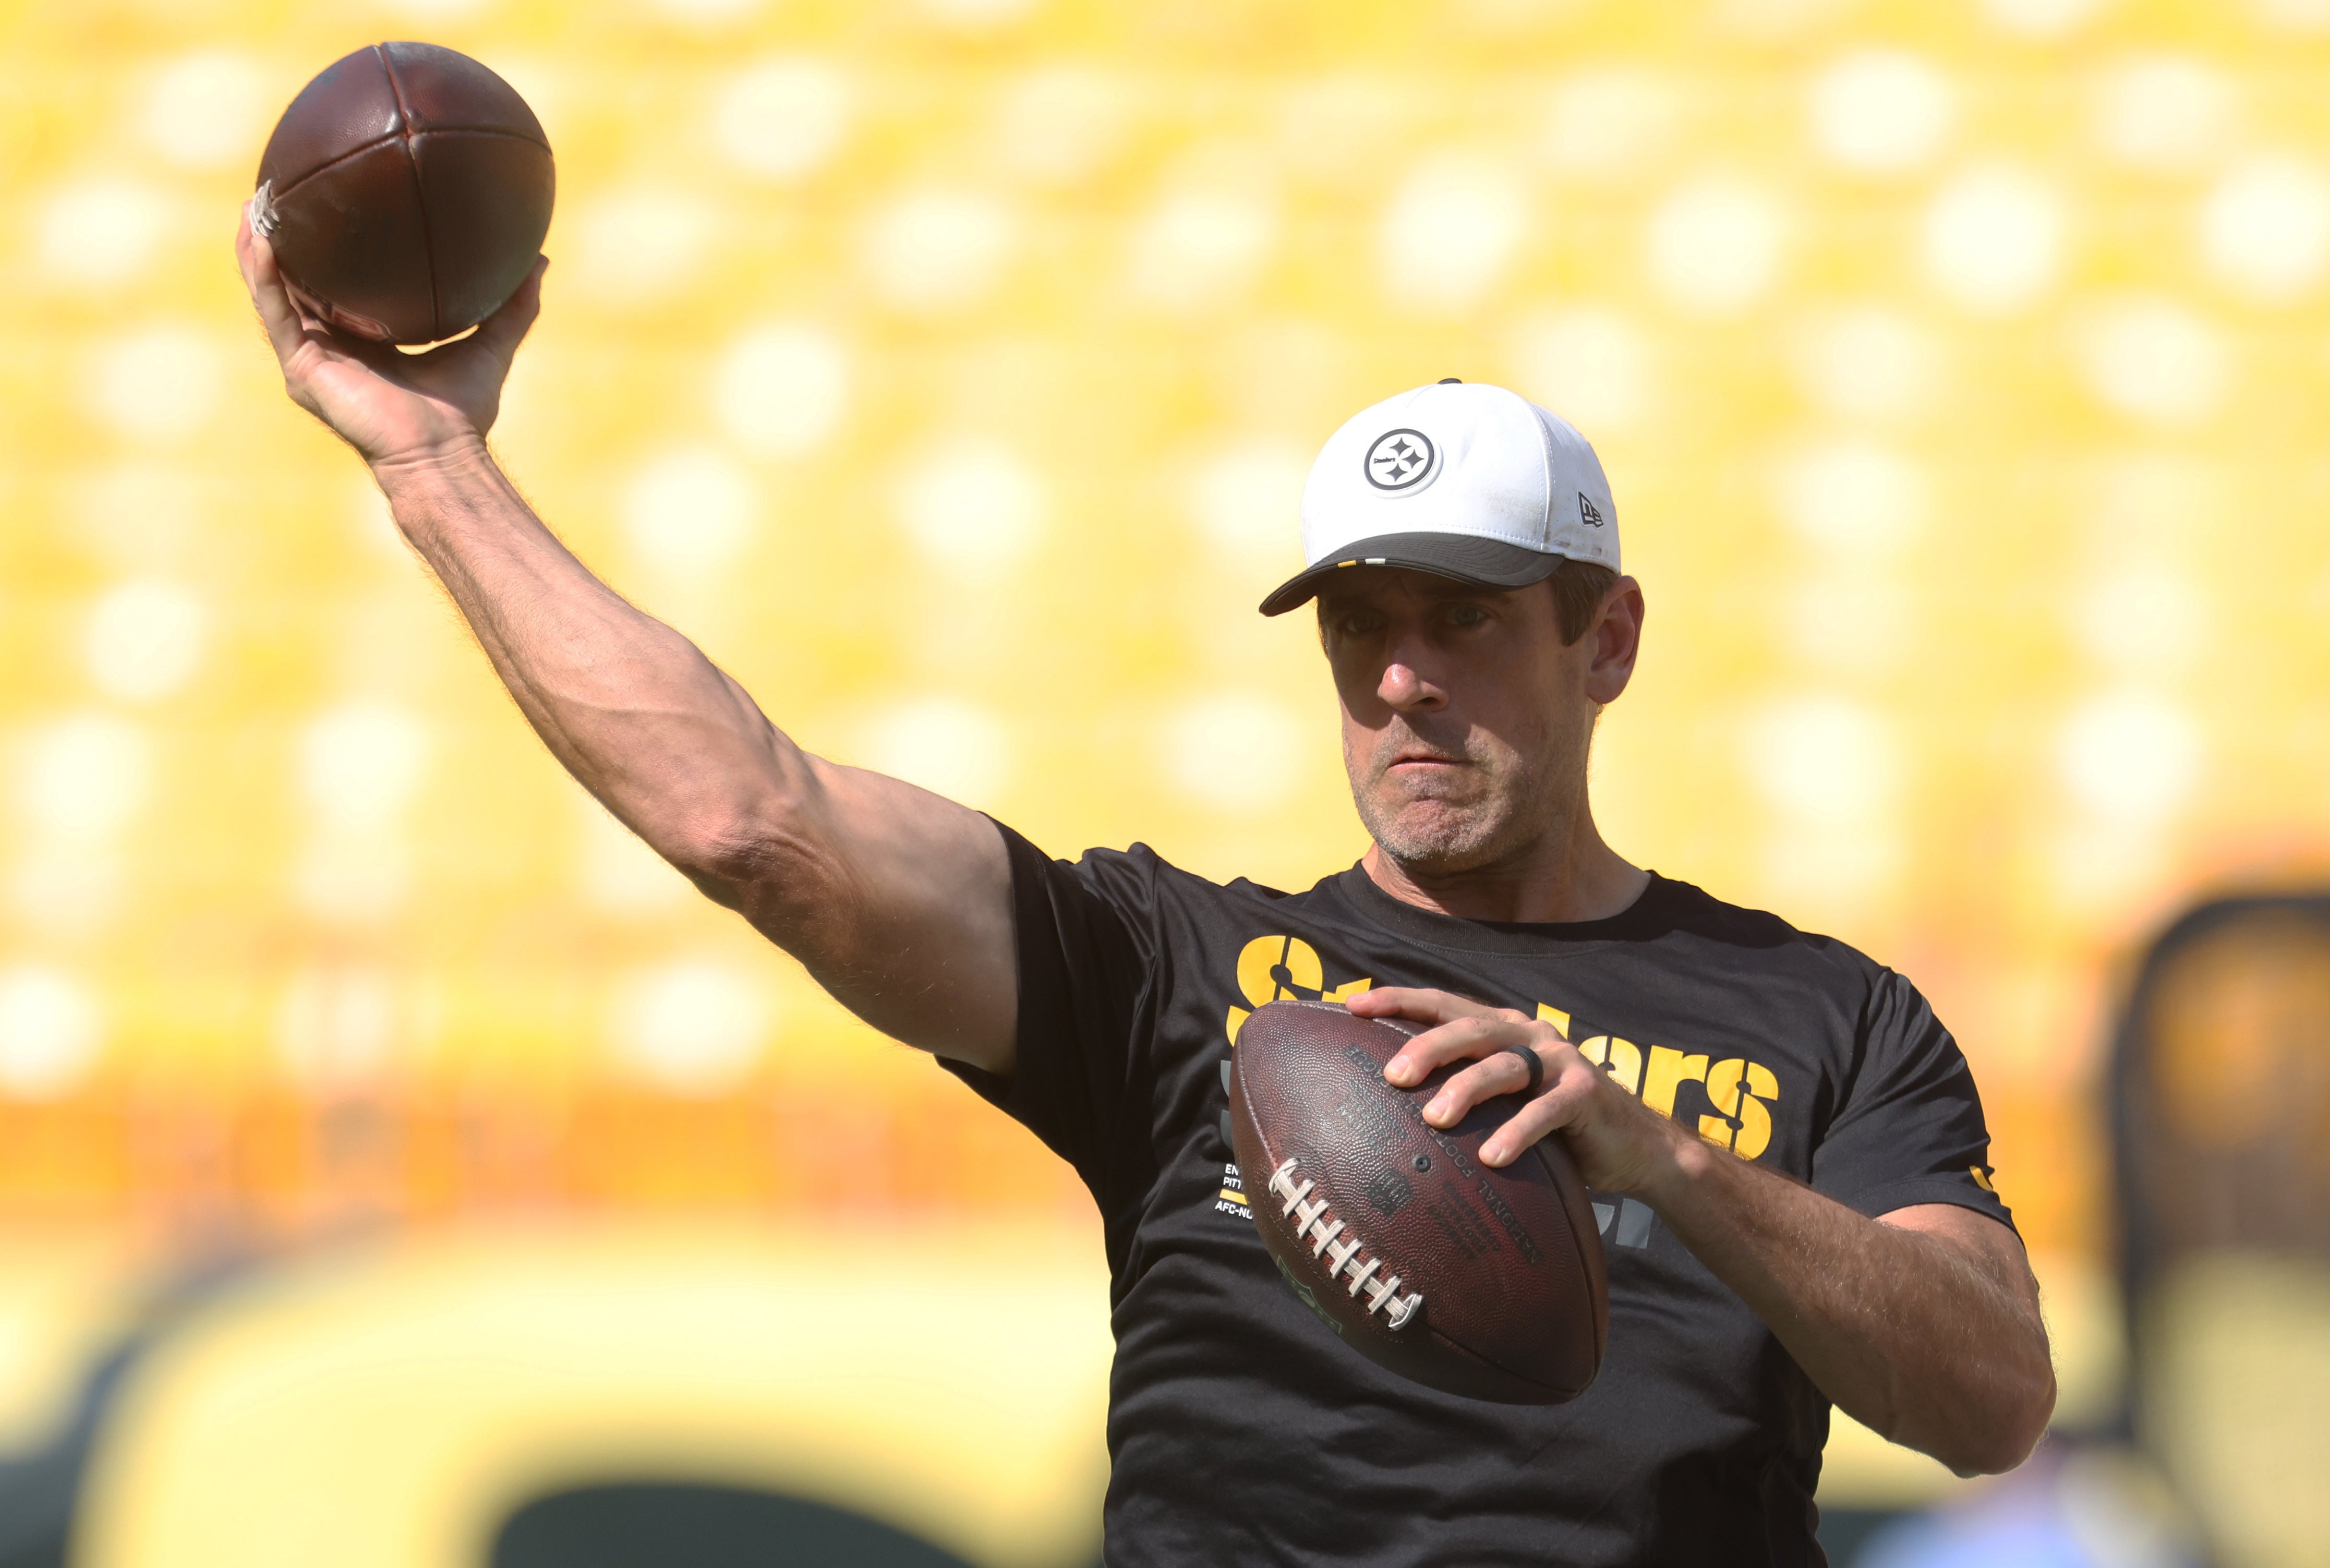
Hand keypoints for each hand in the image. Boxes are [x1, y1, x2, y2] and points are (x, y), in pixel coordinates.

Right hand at [235, 200, 544, 471]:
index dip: (326, 249)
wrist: (442, 454)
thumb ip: (513, 306)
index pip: (335, 286)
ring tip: (253, 201)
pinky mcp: (302, 368)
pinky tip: (263, 238)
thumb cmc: (462, 412)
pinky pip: (275, 312)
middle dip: (280, 237)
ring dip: (256, 246)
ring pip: (272, 292)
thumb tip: (540, 260)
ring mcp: (310, 357)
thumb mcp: (490, 345)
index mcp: (362, 340)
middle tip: (279, 187)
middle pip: (293, 282)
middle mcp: (329, 347)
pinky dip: (265, 275)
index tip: (325, 202)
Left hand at [1350, 987, 1695, 1192]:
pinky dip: (1518, 1131)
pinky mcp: (1586, 1093)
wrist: (1633, 1147)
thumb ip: (1461, 1095)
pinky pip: (1547, 1110)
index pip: (1443, 1004)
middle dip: (1428, 1048)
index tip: (1351, 1005)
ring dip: (1466, 1090)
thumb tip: (1385, 1116)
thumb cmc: (1551, 1128)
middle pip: (1470, 1028)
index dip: (1398, 1000)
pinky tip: (1493, 1157)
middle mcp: (1528, 1034)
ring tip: (1435, 1120)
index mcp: (1502, 1029)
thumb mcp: (1502, 1103)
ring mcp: (1560, 1059)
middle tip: (1393, 1076)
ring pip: (1504, 1065)